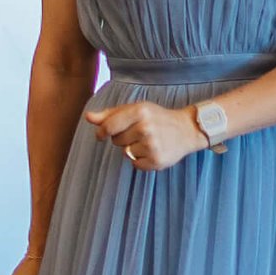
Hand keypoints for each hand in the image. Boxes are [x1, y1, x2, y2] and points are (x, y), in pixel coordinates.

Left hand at [84, 101, 203, 171]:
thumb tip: (88, 117)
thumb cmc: (157, 118)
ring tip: (149, 141)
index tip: (102, 134)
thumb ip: (110, 114)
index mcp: (140, 111)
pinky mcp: (156, 160)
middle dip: (123, 138)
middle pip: (116, 140)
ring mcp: (152, 145)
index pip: (108, 126)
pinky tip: (153, 151)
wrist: (187, 129)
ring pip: (125, 153)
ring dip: (133, 149)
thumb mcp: (136, 110)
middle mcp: (146, 127)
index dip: (102, 132)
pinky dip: (141, 160)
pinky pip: (135, 164)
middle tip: (140, 133)